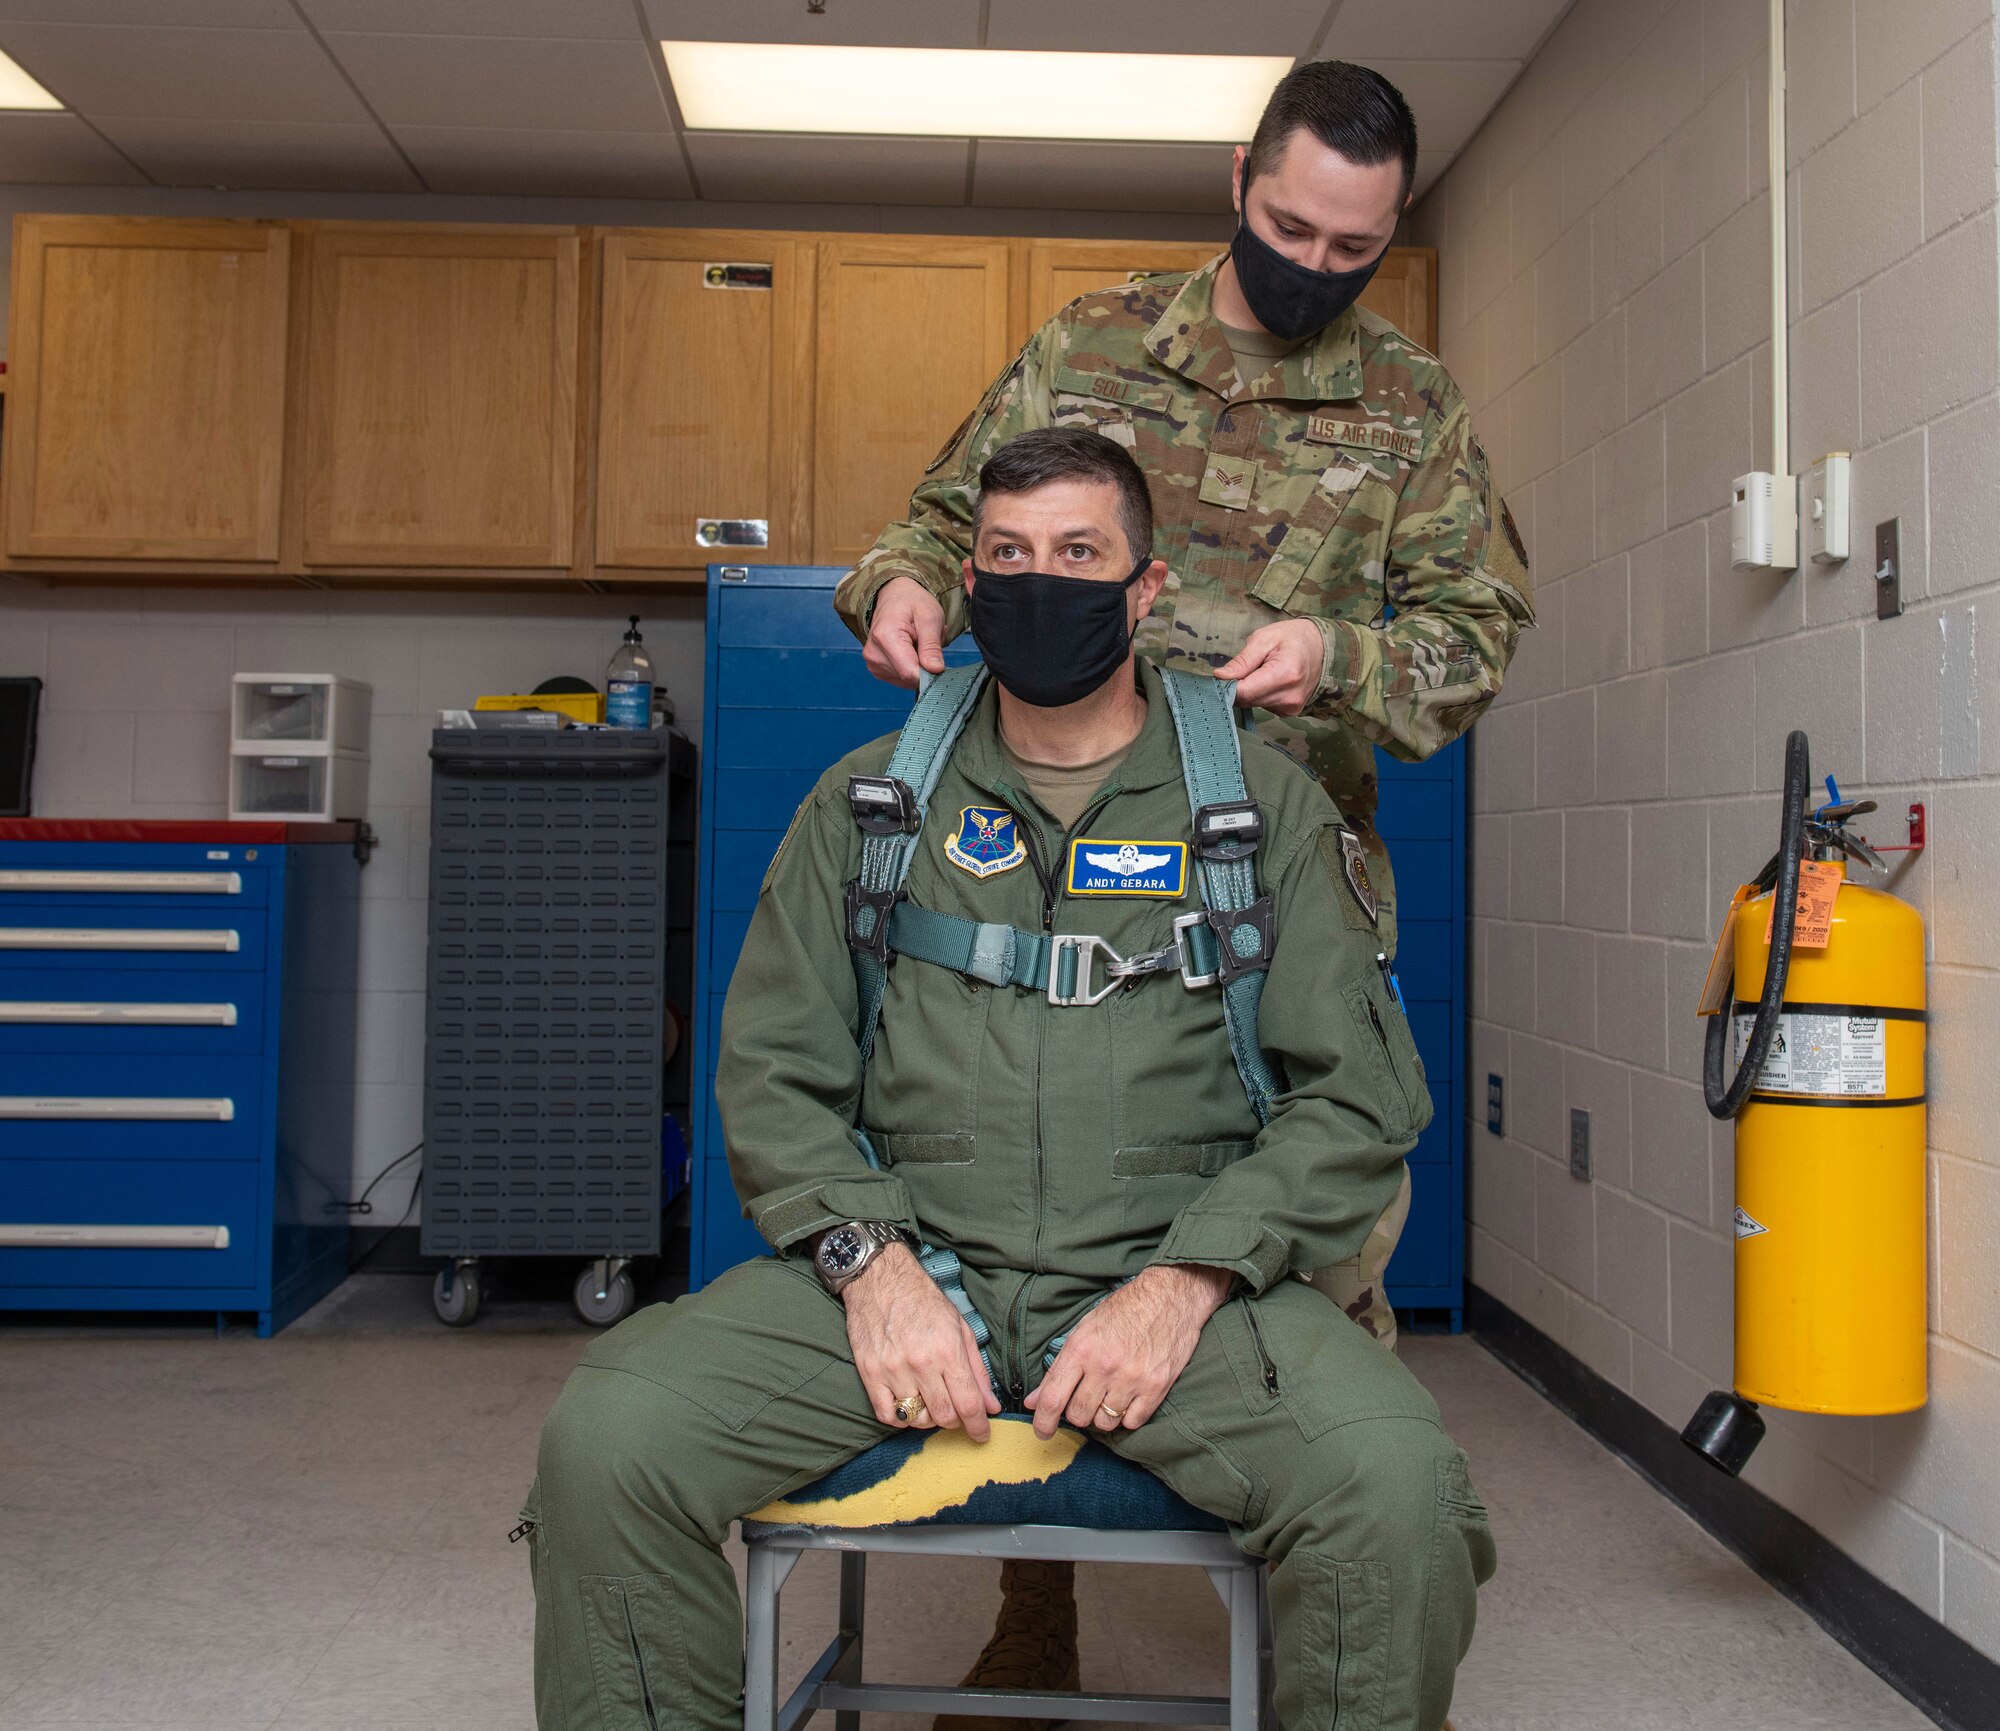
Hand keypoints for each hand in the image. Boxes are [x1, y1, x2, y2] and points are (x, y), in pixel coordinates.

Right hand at [839, 1241, 999, 1441]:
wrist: (880, 1278)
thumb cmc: (923, 1300)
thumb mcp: (960, 1328)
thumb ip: (977, 1370)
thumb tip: (991, 1406)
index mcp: (947, 1351)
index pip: (968, 1404)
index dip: (979, 1426)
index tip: (982, 1434)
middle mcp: (920, 1364)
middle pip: (944, 1416)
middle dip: (956, 1421)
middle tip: (956, 1411)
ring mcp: (892, 1370)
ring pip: (916, 1418)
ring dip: (928, 1418)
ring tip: (931, 1402)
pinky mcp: (870, 1373)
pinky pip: (887, 1414)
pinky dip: (900, 1418)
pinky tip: (907, 1405)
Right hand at [861, 576, 947, 688]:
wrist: (894, 596)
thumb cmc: (913, 603)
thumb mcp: (930, 618)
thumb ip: (932, 646)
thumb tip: (935, 670)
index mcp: (885, 637)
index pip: (910, 673)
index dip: (929, 671)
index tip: (936, 658)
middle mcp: (873, 653)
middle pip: (908, 678)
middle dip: (924, 665)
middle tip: (925, 642)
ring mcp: (872, 663)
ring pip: (906, 680)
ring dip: (918, 665)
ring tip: (917, 642)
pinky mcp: (875, 669)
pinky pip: (900, 679)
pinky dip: (910, 667)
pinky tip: (910, 649)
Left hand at [1024, 1263, 1233, 1438]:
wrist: (1170, 1296)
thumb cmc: (1124, 1310)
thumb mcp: (1085, 1330)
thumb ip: (1059, 1368)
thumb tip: (1034, 1401)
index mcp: (1081, 1348)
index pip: (1053, 1397)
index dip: (1043, 1421)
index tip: (1042, 1431)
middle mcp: (1104, 1366)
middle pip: (1078, 1415)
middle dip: (1077, 1413)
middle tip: (1085, 1399)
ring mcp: (1131, 1378)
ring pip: (1105, 1422)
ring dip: (1102, 1415)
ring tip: (1109, 1395)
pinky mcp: (1156, 1387)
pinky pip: (1132, 1422)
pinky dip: (1127, 1416)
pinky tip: (1128, 1398)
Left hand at [1214, 618, 1325, 715]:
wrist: (1323, 648)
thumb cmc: (1293, 638)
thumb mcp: (1264, 638)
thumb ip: (1242, 660)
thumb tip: (1220, 677)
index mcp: (1284, 675)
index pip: (1243, 692)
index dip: (1227, 684)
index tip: (1222, 675)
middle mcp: (1289, 697)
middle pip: (1246, 700)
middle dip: (1238, 686)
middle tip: (1244, 667)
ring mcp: (1291, 708)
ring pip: (1252, 704)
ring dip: (1250, 690)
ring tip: (1263, 671)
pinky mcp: (1289, 712)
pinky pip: (1263, 706)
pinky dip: (1260, 694)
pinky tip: (1270, 681)